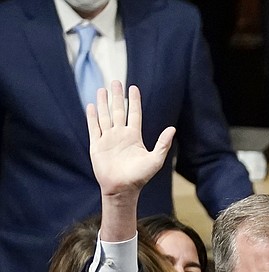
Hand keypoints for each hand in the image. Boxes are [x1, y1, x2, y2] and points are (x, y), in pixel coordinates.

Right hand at [88, 83, 174, 198]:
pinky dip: (92, 116)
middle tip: (116, 82)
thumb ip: (163, 143)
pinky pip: (94, 128)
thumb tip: (172, 129)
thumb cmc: (140, 177)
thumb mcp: (155, 159)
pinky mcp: (97, 145)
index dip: (134, 101)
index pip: (134, 114)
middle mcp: (120, 135)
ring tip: (102, 89)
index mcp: (134, 137)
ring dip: (103, 103)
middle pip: (118, 111)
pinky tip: (91, 105)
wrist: (122, 188)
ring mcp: (108, 139)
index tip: (133, 88)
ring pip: (105, 116)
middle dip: (117, 96)